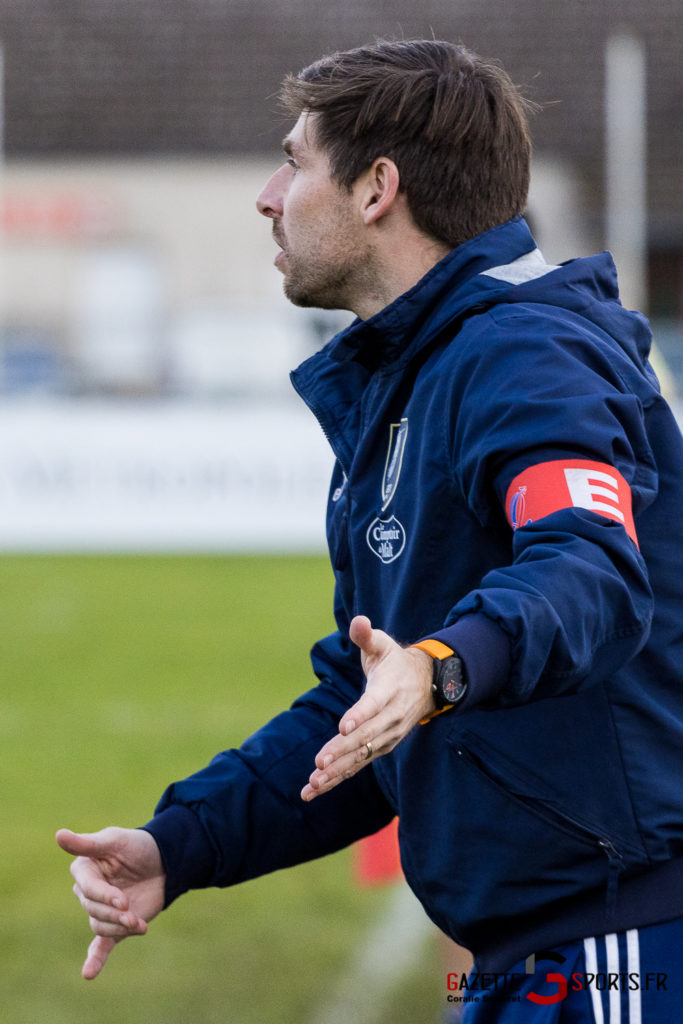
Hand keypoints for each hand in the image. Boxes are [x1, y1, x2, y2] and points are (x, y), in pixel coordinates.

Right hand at [56, 826, 165, 979]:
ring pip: (101, 926)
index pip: (87, 889)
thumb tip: (58, 834)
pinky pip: (100, 946)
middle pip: (93, 910)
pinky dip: (95, 960)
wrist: (165, 861)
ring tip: (139, 925)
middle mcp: (88, 892)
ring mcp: (101, 911)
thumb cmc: (137, 846)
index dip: (104, 896)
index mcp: (84, 871)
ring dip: (119, 928)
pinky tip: (88, 974)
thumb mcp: (115, 840)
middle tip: (132, 913)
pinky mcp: (115, 926)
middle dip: (114, 914)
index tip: (122, 901)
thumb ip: (87, 843)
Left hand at [301, 615, 433, 801]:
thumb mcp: (382, 644)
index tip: (343, 727)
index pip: (374, 704)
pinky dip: (337, 778)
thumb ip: (367, 635)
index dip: (360, 715)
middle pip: (366, 737)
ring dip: (337, 772)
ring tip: (313, 783)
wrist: (425, 684)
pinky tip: (315, 789)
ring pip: (362, 756)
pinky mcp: (382, 747)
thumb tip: (359, 621)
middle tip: (320, 763)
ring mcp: (388, 735)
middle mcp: (391, 716)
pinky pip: (358, 765)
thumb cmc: (394, 662)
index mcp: (390, 689)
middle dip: (342, 751)